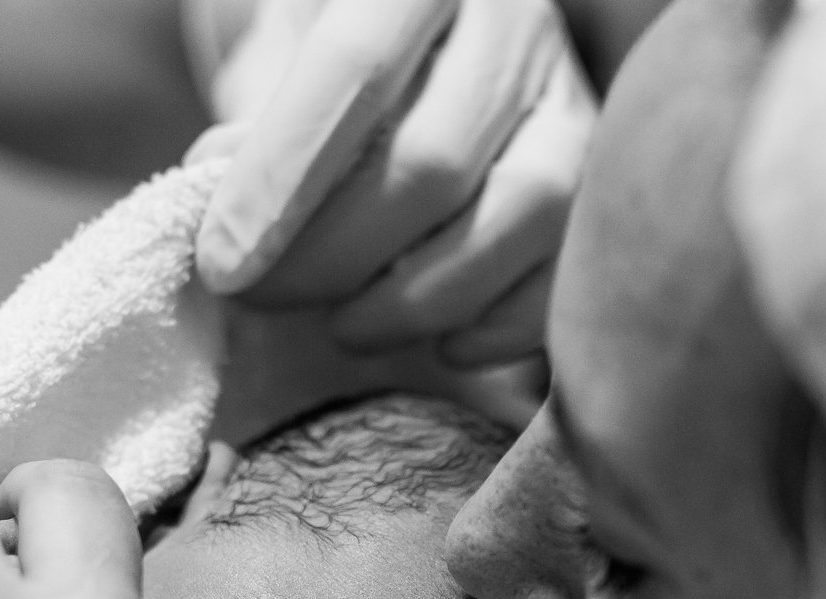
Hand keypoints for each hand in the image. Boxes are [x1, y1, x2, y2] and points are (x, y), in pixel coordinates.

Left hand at [194, 0, 596, 366]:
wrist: (417, 45)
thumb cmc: (324, 48)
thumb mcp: (274, 48)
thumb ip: (253, 116)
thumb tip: (226, 206)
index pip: (355, 68)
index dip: (282, 179)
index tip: (223, 267)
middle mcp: (515, 18)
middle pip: (433, 160)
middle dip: (334, 255)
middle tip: (262, 298)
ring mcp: (571, 100)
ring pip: (518, 217)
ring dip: (416, 301)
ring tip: (345, 325)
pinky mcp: (601, 182)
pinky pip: (568, 270)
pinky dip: (499, 325)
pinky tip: (439, 340)